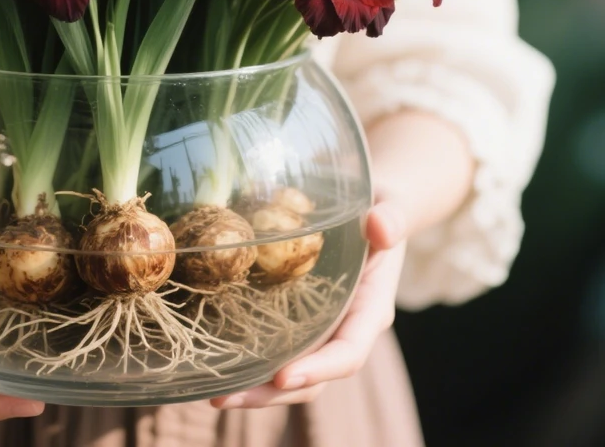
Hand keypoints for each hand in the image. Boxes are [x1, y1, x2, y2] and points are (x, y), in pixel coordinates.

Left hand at [210, 201, 407, 409]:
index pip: (349, 351)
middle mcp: (346, 327)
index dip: (319, 368)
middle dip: (271, 393)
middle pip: (313, 377)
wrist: (377, 209)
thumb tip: (381, 226)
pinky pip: (277, 346)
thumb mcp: (391, 206)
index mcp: (370, 308)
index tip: (283, 377)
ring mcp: (322, 327)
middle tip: (224, 398)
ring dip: (254, 388)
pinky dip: (249, 360)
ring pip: (290, 371)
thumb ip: (391, 218)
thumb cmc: (384, 208)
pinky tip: (214, 364)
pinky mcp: (301, 317)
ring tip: (212, 395)